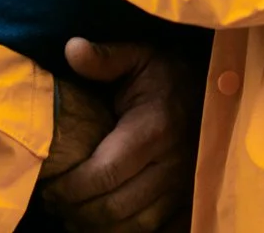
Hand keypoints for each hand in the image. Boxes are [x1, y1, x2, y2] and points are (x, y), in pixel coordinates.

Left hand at [39, 40, 195, 232]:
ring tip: (70, 215)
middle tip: (52, 202)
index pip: (102, 174)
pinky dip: (123, 231)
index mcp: (152, 129)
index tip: (47, 187)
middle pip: (114, 207)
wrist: (216, 91)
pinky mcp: (187, 200)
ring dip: (97, 226)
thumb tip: (72, 49)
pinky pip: (152, 229)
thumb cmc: (167, 75)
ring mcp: (182, 187)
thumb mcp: (139, 56)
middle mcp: (171, 165)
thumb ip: (105, 58)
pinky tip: (101, 222)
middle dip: (76, 211)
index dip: (69, 188)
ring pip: (133, 225)